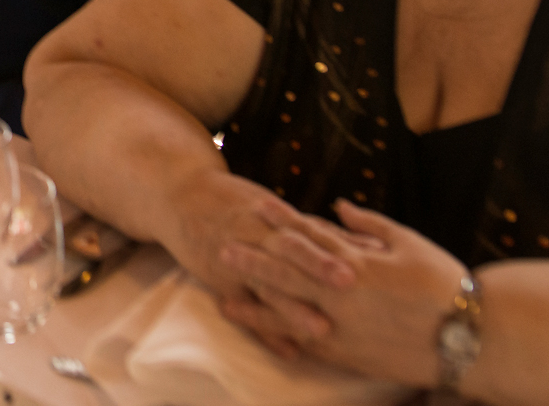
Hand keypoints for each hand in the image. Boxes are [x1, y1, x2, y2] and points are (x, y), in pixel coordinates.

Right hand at [164, 169, 355, 357]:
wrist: (179, 196)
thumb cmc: (233, 201)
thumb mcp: (270, 206)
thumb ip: (315, 228)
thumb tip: (369, 243)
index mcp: (272, 216)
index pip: (309, 229)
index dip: (338, 241)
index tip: (369, 253)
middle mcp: (256, 235)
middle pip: (290, 251)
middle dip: (318, 267)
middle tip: (350, 284)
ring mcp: (237, 260)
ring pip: (268, 285)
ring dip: (293, 307)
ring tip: (321, 328)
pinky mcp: (220, 282)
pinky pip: (246, 311)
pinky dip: (265, 331)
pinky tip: (288, 350)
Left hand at [218, 199, 465, 385]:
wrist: (471, 338)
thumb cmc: (446, 285)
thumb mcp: (409, 243)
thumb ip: (368, 225)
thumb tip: (336, 206)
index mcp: (357, 263)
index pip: (310, 235)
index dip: (281, 220)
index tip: (257, 205)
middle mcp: (342, 295)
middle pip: (287, 272)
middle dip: (253, 259)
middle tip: (222, 246)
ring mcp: (342, 328)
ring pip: (287, 312)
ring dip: (255, 302)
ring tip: (224, 294)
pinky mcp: (348, 356)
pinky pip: (306, 344)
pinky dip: (281, 337)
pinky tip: (260, 333)